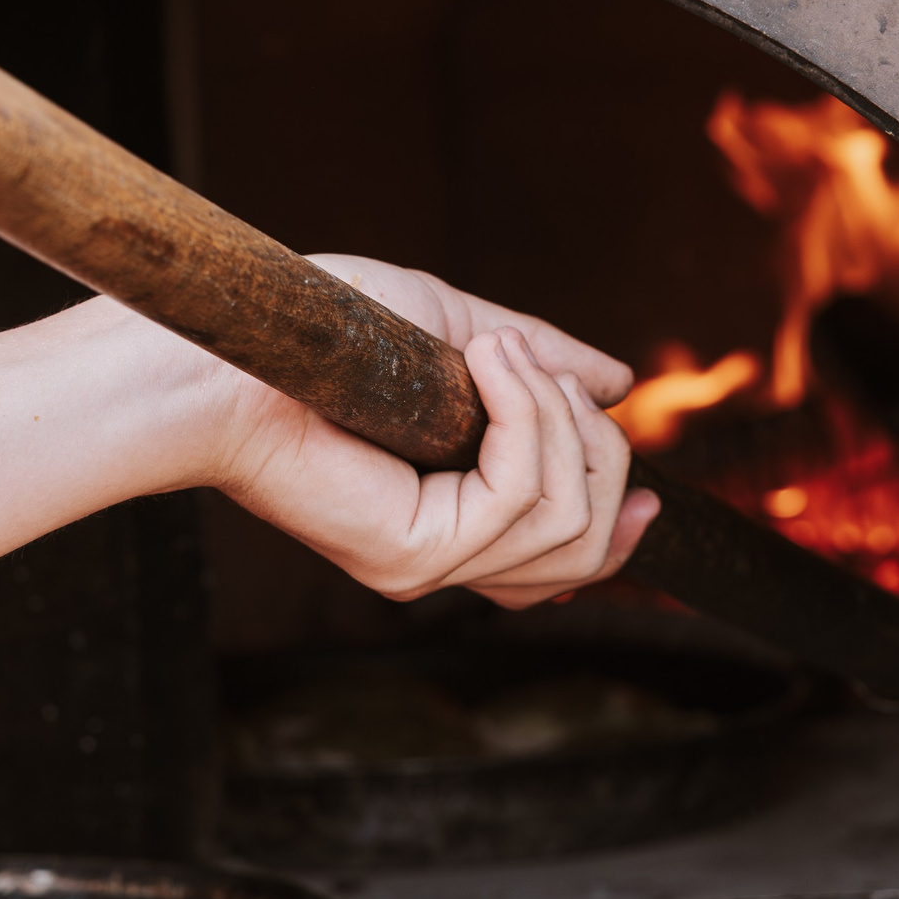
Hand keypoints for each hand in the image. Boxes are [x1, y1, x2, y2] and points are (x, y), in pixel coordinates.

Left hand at [197, 255, 659, 607]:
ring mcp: (430, 566)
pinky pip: (521, 496)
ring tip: (504, 355)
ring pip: (568, 520)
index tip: (652, 495)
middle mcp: (443, 557)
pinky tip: (488, 362)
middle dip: (594, 448)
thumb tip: (616, 381)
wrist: (245, 348)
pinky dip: (524, 416)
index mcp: (451, 520)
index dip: (618, 531)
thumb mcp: (459, 334)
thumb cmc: (329, 332)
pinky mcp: (414, 558)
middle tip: (543, 370)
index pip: (563, 564)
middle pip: (586, 544)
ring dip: (555, 417)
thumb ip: (538, 363)